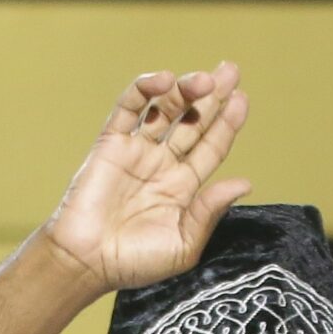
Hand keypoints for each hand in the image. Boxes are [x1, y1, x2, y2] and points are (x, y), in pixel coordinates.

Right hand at [44, 65, 251, 297]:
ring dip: (185, 90)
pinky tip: (164, 80)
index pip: (211, 148)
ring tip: (204, 80)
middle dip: (213, 96)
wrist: (87, 261)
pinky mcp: (111, 142)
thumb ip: (209, 212)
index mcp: (183, 188)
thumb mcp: (183, 245)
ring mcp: (137, 151)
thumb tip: (244, 182)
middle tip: (231, 70)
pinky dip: (145, 89)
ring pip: (165, 109)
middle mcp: (163, 165)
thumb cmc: (136, 263)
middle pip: (193, 121)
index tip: (242, 100)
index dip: (227, 124)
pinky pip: (129, 107)